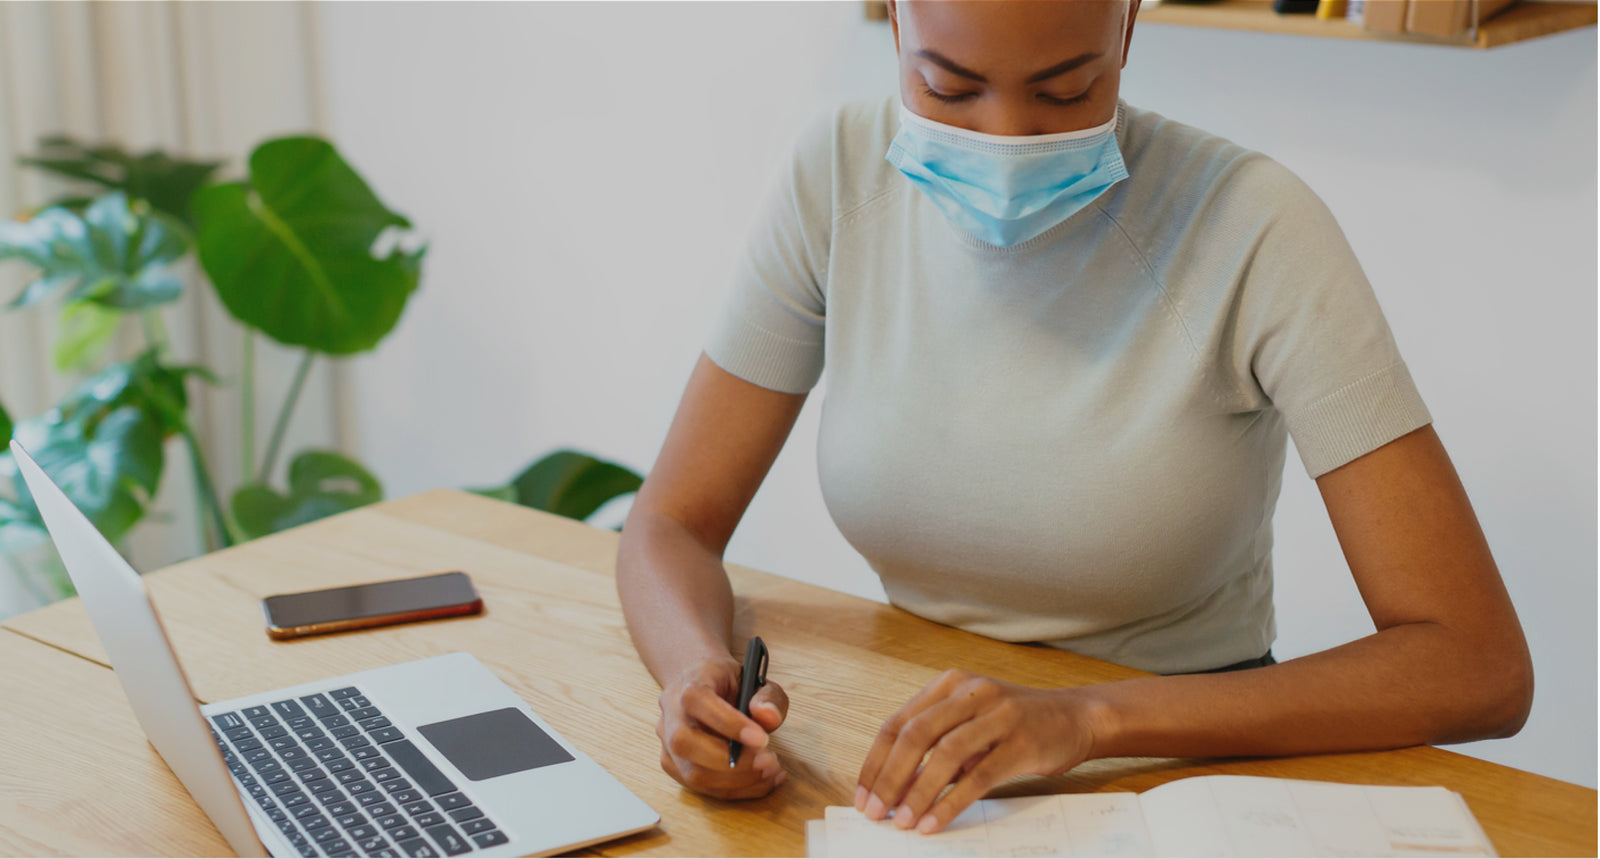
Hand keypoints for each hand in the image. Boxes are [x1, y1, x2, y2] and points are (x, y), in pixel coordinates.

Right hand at [656, 655, 789, 798]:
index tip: (762, 739)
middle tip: (768, 761)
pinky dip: (736, 789)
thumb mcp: (757, 678)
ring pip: (691, 773)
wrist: (705, 686)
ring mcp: (667, 741)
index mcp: (690, 681)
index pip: (697, 701)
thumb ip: (768, 697)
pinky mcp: (673, 765)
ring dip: (736, 781)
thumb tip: (769, 716)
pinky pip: (701, 787)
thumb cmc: (731, 684)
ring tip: (769, 771)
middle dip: (731, 762)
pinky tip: (762, 780)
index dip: (728, 723)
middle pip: (684, 743)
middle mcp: (671, 711)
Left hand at [854, 670, 1097, 833]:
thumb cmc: (1014, 724)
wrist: (1075, 717)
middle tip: (876, 812)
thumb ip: (934, 744)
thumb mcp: (969, 722)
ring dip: (918, 792)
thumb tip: (893, 789)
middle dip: (890, 777)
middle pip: (916, 734)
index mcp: (949, 684)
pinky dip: (951, 802)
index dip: (875, 762)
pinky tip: (935, 822)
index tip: (863, 795)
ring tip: (903, 821)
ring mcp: (999, 715)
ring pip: (945, 754)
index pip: (898, 723)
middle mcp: (971, 692)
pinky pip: (979, 776)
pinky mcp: (1022, 742)